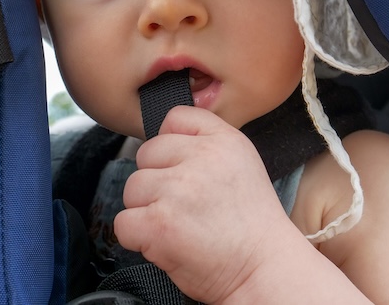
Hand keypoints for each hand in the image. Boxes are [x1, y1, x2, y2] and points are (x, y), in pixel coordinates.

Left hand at [114, 106, 298, 302]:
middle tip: (184, 208)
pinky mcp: (159, 222)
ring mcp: (178, 189)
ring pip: (132, 189)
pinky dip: (137, 238)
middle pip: (146, 154)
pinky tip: (166, 242)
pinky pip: (124, 223)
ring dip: (146, 210)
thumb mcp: (241, 165)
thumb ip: (205, 144)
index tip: (182, 169)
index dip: (170, 145)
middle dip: (156, 182)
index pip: (174, 117)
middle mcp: (201, 158)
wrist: (264, 270)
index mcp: (223, 140)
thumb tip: (163, 140)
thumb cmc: (251, 228)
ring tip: (179, 226)